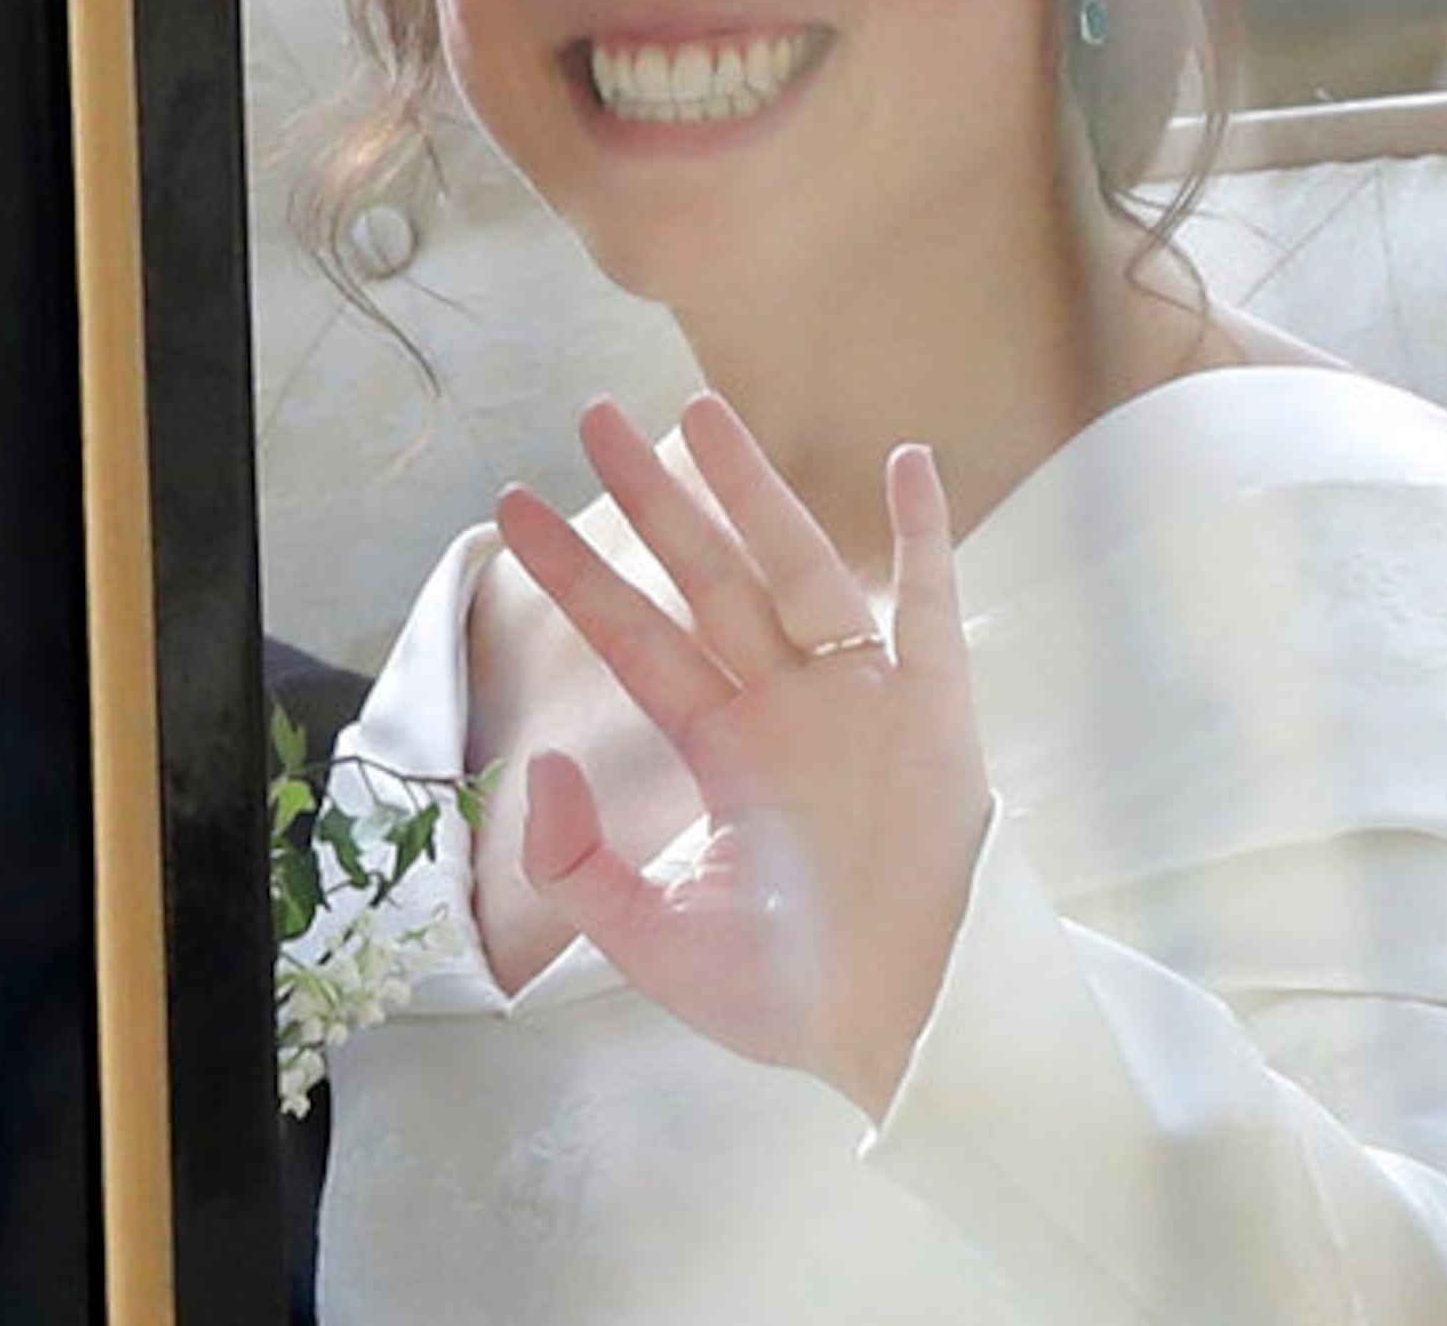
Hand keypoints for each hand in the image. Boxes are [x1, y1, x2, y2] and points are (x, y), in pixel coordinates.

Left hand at [496, 391, 993, 1116]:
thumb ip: (577, 861)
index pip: (634, 639)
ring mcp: (860, 704)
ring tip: (699, 409)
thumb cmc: (788, 996)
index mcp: (724, 751)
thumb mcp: (648, 939)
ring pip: (797, 569)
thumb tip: (546, 767)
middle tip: (591, 413)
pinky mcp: (936, 717)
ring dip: (752, 490)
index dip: (576, 573)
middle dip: (650, 498)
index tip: (510, 506)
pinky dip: (925, 541)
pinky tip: (909, 464)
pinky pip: (927, 611)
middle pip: (705, 577)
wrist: (909, 1037)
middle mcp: (785, 708)